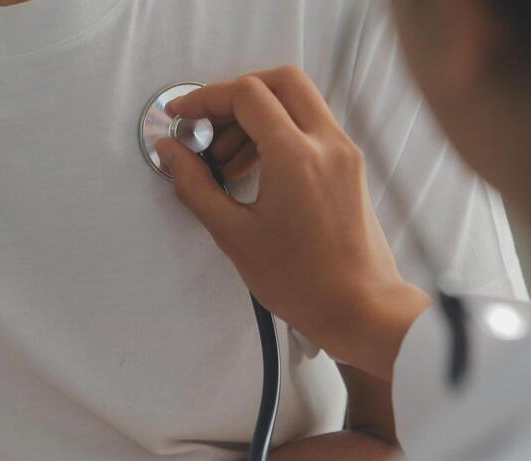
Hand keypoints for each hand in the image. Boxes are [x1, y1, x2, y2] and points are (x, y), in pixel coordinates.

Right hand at [159, 66, 431, 379]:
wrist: (360, 309)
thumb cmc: (301, 282)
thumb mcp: (235, 236)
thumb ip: (196, 186)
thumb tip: (170, 153)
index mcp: (296, 156)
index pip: (246, 95)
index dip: (205, 99)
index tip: (181, 117)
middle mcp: (326, 143)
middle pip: (279, 81)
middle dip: (236, 96)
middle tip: (208, 130)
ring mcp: (344, 152)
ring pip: (298, 102)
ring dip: (258, 117)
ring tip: (227, 164)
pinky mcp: (351, 167)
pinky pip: (312, 128)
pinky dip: (281, 134)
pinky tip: (256, 173)